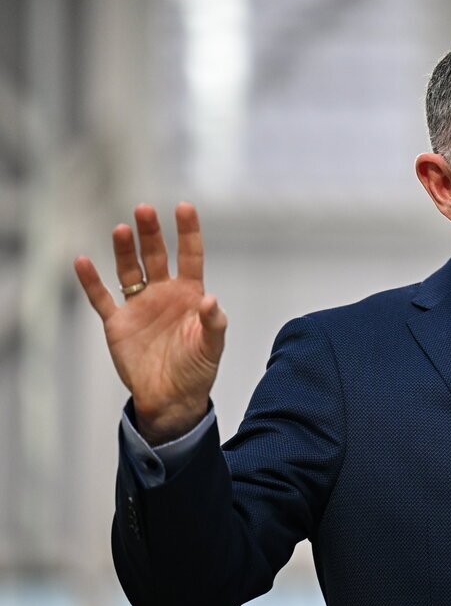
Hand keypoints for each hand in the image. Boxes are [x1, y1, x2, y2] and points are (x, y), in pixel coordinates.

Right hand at [74, 202, 226, 444]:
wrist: (172, 398)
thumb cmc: (197, 369)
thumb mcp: (212, 346)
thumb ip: (213, 322)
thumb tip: (211, 299)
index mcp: (190, 294)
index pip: (190, 256)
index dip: (188, 232)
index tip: (184, 207)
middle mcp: (164, 294)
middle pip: (156, 256)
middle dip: (151, 234)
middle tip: (144, 210)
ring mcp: (139, 306)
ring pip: (129, 271)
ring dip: (124, 251)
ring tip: (122, 230)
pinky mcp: (118, 323)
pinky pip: (101, 298)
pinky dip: (91, 281)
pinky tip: (83, 261)